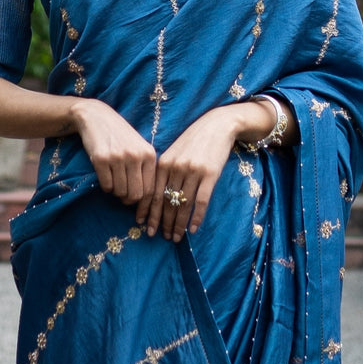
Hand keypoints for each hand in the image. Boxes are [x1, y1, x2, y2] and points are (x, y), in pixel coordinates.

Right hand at [71, 98, 156, 204]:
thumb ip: (145, 169)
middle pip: (136, 194)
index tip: (138, 208)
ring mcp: (118, 157)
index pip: (150, 189)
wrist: (97, 117)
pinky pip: (106, 186)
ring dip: (116, 192)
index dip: (144, 203)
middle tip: (124, 196)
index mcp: (149, 154)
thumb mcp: (139, 147)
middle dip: (129, 199)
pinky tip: (106, 177)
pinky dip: (106, 187)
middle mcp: (135, 156)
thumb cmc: (120, 136)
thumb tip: (144, 199)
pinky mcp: (101, 159)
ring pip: (120, 191)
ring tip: (114, 182)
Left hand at [136, 105, 250, 241]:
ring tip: (175, 237)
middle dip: (162, 222)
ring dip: (178, 224)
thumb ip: (164, 171)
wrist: (217, 126)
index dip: (148, 212)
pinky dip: (196, 218)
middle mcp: (175, 168)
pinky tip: (192, 229)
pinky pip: (201, 202)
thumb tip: (156, 196)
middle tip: (159, 236)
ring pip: (182, 205)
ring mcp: (192, 172)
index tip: (145, 226)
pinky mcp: (209, 175)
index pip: (152, 193)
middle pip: (166, 202)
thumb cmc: (194, 141)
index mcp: (163, 163)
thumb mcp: (174, 152)